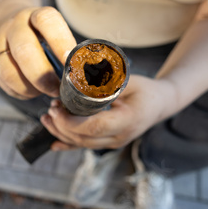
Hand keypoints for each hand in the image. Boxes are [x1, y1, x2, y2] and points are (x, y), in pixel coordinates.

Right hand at [0, 6, 76, 98]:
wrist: (7, 20)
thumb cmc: (41, 32)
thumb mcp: (54, 29)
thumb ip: (67, 48)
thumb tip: (84, 75)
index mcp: (35, 15)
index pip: (47, 21)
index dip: (60, 42)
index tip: (71, 62)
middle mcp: (15, 27)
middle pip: (24, 50)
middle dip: (42, 75)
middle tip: (57, 89)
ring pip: (8, 71)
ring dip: (30, 87)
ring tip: (45, 91)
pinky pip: (4, 83)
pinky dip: (21, 91)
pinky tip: (33, 90)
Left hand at [40, 75, 175, 149]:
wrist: (160, 103)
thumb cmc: (145, 88)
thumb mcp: (128, 79)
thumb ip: (103, 76)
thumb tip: (72, 62)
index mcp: (127, 120)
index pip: (94, 127)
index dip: (71, 121)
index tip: (56, 108)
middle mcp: (121, 136)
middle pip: (84, 139)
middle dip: (61, 126)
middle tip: (50, 109)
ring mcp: (115, 142)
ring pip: (82, 144)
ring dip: (61, 133)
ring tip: (47, 118)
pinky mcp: (109, 143)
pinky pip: (85, 146)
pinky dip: (68, 144)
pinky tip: (54, 142)